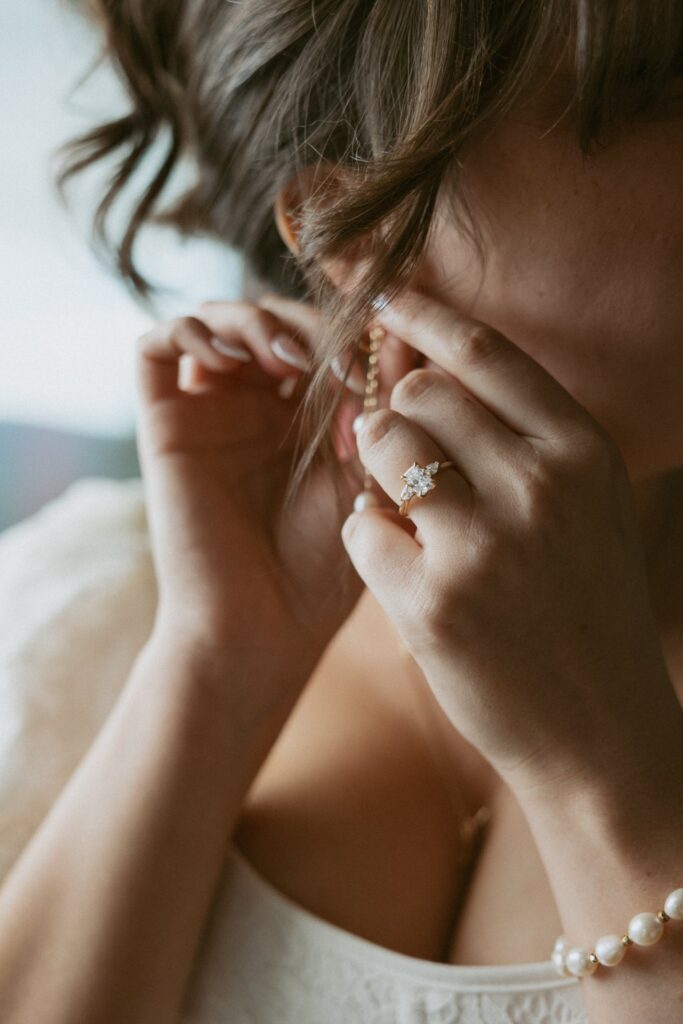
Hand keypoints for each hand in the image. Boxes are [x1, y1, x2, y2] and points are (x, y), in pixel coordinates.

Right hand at [135, 293, 376, 706]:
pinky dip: (189, 329)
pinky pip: (156, 345)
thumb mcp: (367, 474)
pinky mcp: (164, 421)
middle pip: (273, 316)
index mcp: (308, 417)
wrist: (262, 625)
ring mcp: (209, 410)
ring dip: (254, 319)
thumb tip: (408, 336)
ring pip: (218, 318)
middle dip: (307, 323)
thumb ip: (380, 405)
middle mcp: (257, 406)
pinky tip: (228, 359)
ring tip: (285, 359)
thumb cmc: (323, 567)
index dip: (349, 331)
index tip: (378, 364)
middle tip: (337, 361)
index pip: (323, 335)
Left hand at [341, 288, 677, 792]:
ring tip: (405, 508)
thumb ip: (527, 442)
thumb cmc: (587, 613)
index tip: (385, 296)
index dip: (426, 316)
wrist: (601, 734)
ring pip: (382, 446)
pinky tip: (404, 570)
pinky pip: (360, 527)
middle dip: (398, 416)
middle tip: (403, 451)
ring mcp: (483, 545)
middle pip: (421, 396)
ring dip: (378, 468)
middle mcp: (539, 487)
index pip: (487, 353)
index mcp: (583, 453)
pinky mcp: (431, 603)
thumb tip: (432, 374)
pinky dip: (370, 540)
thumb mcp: (589, 511)